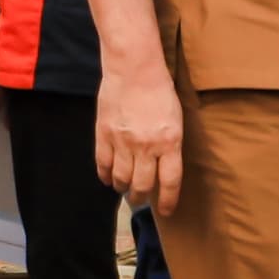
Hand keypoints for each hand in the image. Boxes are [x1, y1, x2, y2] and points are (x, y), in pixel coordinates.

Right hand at [93, 54, 183, 216]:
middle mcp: (146, 146)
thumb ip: (170, 145)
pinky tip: (108, 178)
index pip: (170, 182)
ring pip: (121, 178)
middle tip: (141, 199)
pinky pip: (102, 164)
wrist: (134, 68)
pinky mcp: (104, 134)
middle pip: (143, 185)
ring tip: (124, 188)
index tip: (167, 210)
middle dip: (142, 198)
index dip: (169, 201)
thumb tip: (163, 168)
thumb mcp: (175, 119)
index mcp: (170, 142)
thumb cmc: (159, 90)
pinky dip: (105, 175)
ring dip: (123, 188)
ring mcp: (123, 142)